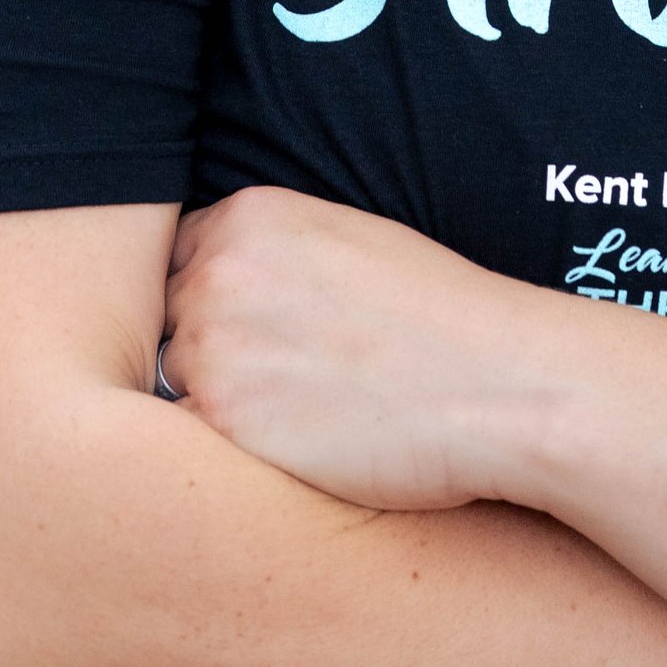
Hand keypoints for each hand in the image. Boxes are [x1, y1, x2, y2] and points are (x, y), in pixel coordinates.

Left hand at [160, 186, 557, 510]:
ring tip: (297, 415)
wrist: (496, 384)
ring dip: (218, 402)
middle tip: (281, 379)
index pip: (182, 256)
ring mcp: (212, 348)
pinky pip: (190, 440)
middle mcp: (217, 273)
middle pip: (170, 318)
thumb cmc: (443, 318)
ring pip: (176, 381)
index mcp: (249, 217)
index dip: (214, 299)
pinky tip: (294, 447)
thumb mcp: (352, 241)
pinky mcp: (221, 422)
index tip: (256, 329)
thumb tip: (229, 292)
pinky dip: (230, 449)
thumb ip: (275, 255)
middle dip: (212, 351)